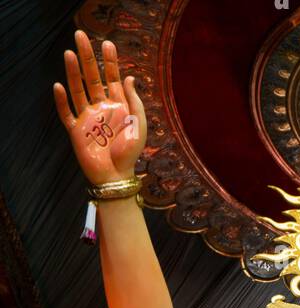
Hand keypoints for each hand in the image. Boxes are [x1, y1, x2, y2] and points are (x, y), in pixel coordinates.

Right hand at [53, 30, 146, 184]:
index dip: (110, 61)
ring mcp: (87, 117)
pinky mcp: (76, 130)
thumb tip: (130, 77)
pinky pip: (66, 112)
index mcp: (118, 105)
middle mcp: (101, 107)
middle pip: (92, 77)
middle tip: (81, 36)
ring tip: (69, 53)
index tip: (107, 43)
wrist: (116, 176)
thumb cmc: (130, 153)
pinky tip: (59, 86)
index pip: (112, 77)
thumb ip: (134, 101)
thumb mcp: (138, 125)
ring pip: (77, 89)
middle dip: (87, 57)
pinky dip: (62, 100)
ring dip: (73, 72)